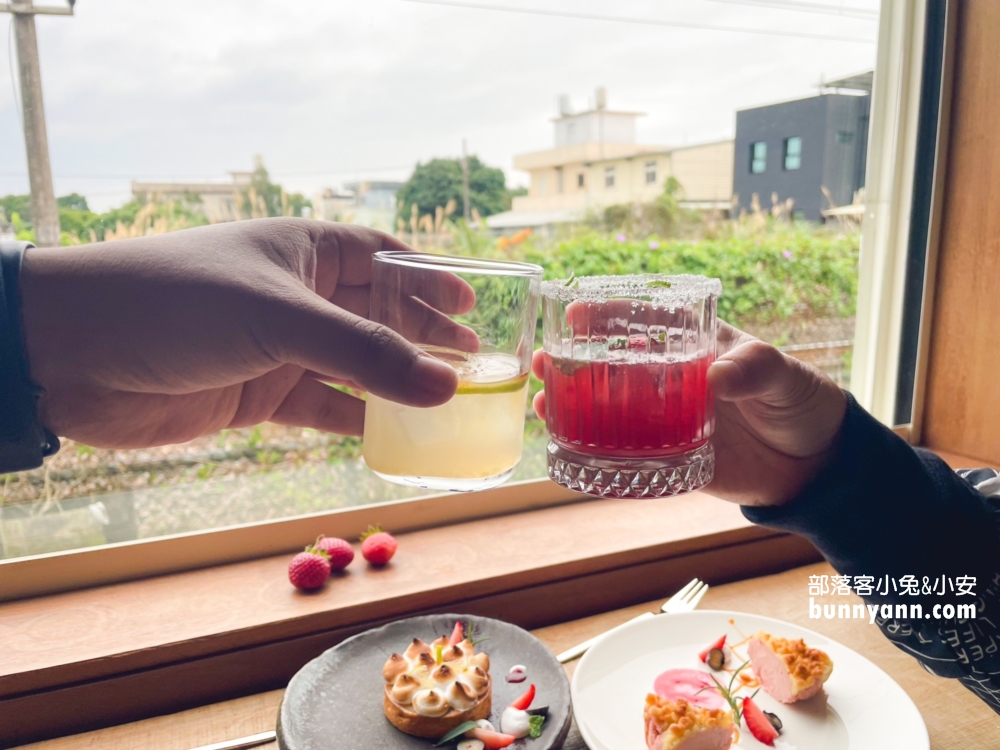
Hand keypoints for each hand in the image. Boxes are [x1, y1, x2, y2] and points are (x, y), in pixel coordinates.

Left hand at [20, 218, 473, 447]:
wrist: (74, 354)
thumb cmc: (178, 304)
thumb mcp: (282, 320)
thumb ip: (367, 355)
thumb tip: (447, 386)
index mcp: (302, 251)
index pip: (382, 257)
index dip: (429, 278)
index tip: (472, 303)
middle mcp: (295, 295)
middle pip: (378, 314)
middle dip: (424, 335)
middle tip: (474, 359)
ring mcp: (277, 347)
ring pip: (356, 365)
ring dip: (398, 383)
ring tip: (450, 398)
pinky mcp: (257, 394)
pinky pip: (324, 407)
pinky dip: (359, 421)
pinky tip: (396, 434)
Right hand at [531, 322, 847, 505]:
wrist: (816, 465)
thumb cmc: (801, 400)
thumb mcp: (783, 373)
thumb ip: (755, 368)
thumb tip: (718, 376)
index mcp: (695, 346)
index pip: (643, 322)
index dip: (606, 315)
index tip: (575, 312)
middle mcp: (671, 380)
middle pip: (610, 365)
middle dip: (571, 360)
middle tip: (542, 360)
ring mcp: (667, 420)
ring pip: (608, 408)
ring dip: (572, 404)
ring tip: (543, 403)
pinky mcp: (670, 459)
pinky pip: (626, 456)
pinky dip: (595, 453)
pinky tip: (568, 449)